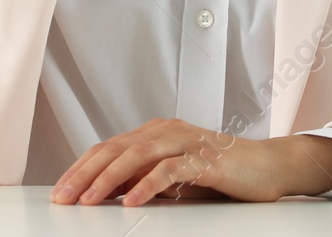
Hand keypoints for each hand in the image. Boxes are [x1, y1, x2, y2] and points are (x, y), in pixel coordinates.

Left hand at [49, 118, 331, 206]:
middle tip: (63, 196)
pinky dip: (149, 185)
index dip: (81, 168)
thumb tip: (109, 195)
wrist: (270, 166)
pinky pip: (172, 170)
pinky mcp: (207, 158)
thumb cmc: (223, 173)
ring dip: (109, 179)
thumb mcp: (176, 179)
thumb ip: (146, 180)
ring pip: (138, 155)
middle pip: (117, 148)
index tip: (60, 191)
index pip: (109, 147)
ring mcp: (188, 141)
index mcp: (157, 132)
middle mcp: (168, 131)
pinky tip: (132, 202)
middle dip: (85, 173)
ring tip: (89, 199)